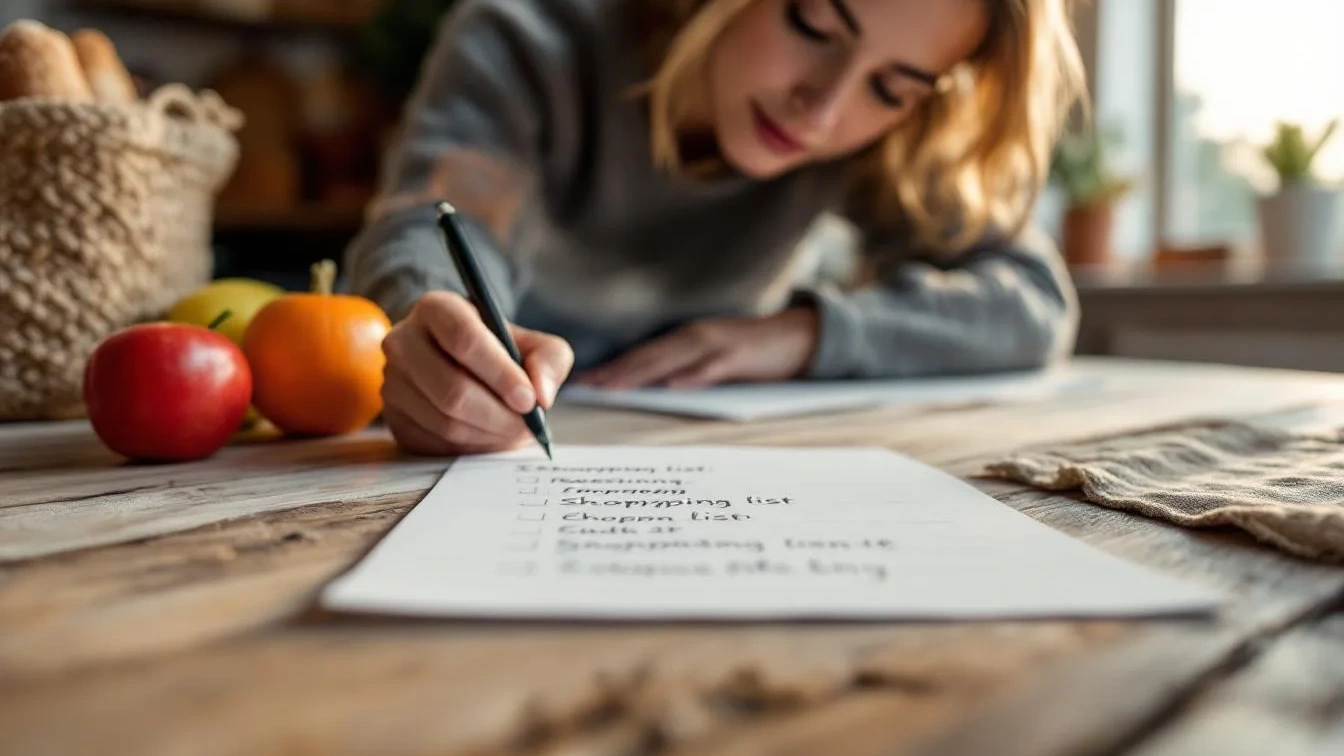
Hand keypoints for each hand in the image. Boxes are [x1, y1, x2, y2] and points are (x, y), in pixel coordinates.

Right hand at [381, 291, 574, 455]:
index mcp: (437, 308)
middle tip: (527, 425)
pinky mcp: (393, 416)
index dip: (500, 374)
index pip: (464, 339)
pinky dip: (469, 448)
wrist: (463, 366)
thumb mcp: (535, 344)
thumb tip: (541, 394)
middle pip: (452, 389)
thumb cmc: (501, 351)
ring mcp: (392, 380)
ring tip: (513, 430)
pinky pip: (434, 443)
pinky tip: (488, 436)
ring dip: (488, 434)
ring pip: (444, 421)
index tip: (529, 400)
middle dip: (499, 416)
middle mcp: (403, 340)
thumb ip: (550, 360)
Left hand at [577, 308, 819, 389]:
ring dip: (641, 372)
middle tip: (586, 385)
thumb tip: (651, 392)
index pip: (641, 355)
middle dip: (616, 371)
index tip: (584, 382)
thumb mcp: (710, 360)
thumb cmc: (749, 354)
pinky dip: (690, 376)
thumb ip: (682, 371)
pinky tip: (671, 386)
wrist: (795, 338)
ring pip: (671, 359)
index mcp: (685, 340)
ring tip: (613, 386)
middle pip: (648, 355)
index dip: (612, 368)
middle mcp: (694, 337)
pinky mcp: (739, 355)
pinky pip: (711, 367)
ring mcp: (716, 344)